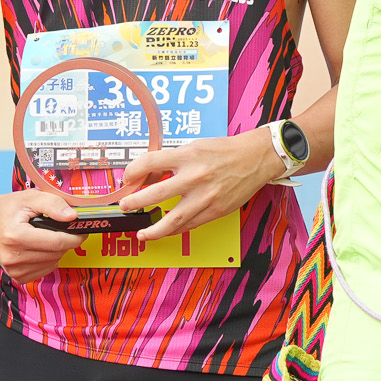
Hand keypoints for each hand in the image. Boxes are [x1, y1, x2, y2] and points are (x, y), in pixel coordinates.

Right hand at [0, 187, 83, 280]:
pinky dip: (48, 260)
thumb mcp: (30, 198)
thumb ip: (53, 204)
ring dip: (56, 251)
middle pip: (56, 254)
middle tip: (62, 230)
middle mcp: (12, 256)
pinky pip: (45, 271)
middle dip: (65, 242)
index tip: (82, 231)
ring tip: (45, 237)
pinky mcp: (16, 276)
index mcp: (15, 237)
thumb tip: (72, 217)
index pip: (57, 242)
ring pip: (53, 263)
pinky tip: (39, 248)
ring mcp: (13, 269)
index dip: (75, 237)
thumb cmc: (8, 208)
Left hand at [119, 128, 282, 241]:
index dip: (132, 171)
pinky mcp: (216, 210)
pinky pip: (190, 225)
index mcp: (187, 156)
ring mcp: (205, 196)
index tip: (127, 179)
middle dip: (135, 203)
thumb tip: (150, 175)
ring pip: (173, 219)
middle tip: (125, 207)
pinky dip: (175, 230)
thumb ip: (173, 161)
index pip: (149, 162)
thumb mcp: (194, 146)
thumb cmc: (225, 151)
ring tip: (142, 234)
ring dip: (153, 230)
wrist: (255, 158)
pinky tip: (166, 231)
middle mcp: (195, 176)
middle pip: (155, 194)